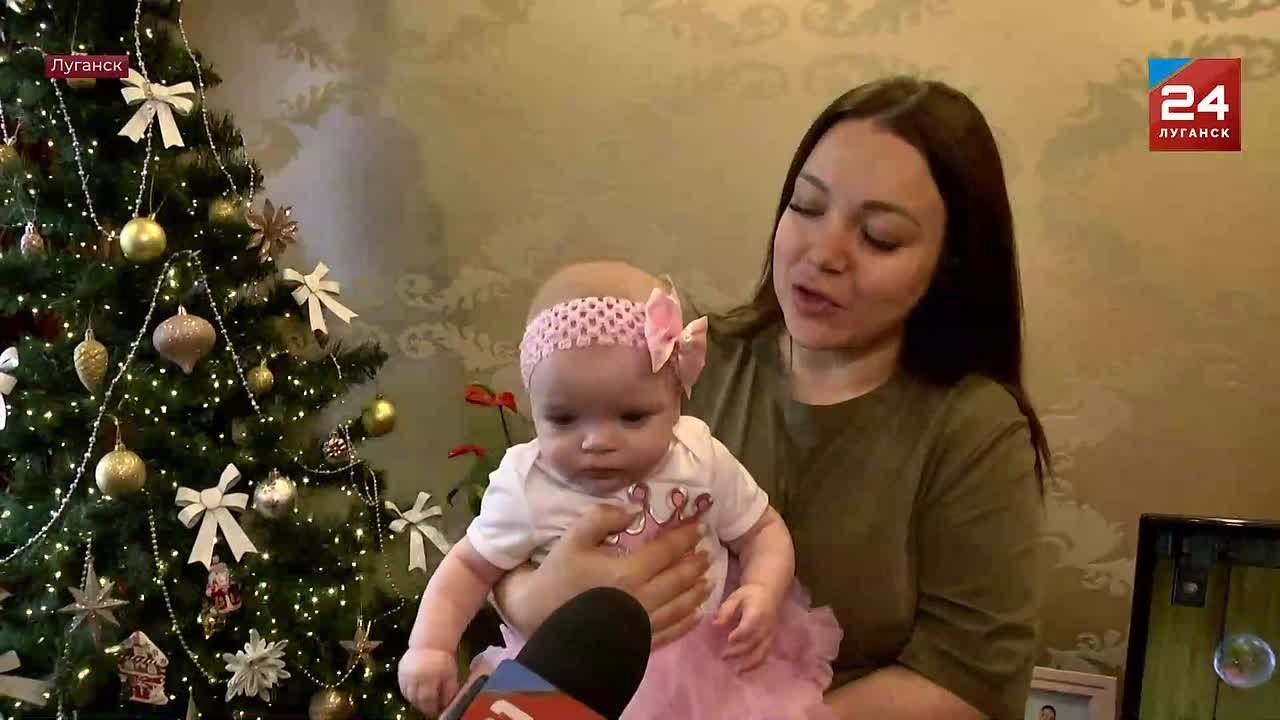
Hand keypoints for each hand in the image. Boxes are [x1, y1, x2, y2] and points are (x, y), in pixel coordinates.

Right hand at [397, 647, 459, 715]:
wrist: (430, 642)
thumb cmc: (443, 659)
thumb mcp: (451, 674)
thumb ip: (449, 690)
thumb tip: (446, 704)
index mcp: (429, 677)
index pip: (428, 699)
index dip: (432, 707)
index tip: (437, 710)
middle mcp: (415, 678)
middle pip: (417, 699)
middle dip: (424, 707)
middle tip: (430, 709)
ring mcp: (406, 675)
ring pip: (408, 695)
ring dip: (416, 702)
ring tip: (423, 702)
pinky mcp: (400, 672)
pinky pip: (402, 688)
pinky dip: (408, 694)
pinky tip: (415, 695)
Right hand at [493, 503, 712, 646]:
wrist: (539, 625)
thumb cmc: (556, 580)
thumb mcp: (572, 540)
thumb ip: (602, 518)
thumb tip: (635, 510)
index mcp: (628, 571)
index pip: (666, 551)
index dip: (685, 537)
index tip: (699, 527)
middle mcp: (643, 599)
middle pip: (679, 579)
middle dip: (696, 564)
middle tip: (708, 552)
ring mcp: (643, 625)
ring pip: (681, 606)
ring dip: (697, 591)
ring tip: (709, 580)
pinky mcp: (639, 644)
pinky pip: (672, 633)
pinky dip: (688, 621)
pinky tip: (696, 614)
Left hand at [714, 583, 779, 672]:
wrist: (770, 593)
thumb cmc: (750, 594)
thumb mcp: (737, 596)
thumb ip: (726, 610)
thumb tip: (716, 625)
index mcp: (758, 612)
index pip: (750, 625)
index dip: (740, 634)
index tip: (729, 640)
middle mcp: (766, 626)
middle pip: (754, 642)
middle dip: (739, 651)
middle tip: (723, 656)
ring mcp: (770, 635)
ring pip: (762, 652)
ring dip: (749, 664)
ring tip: (736, 672)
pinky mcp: (771, 641)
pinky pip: (765, 655)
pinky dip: (756, 665)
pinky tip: (745, 672)